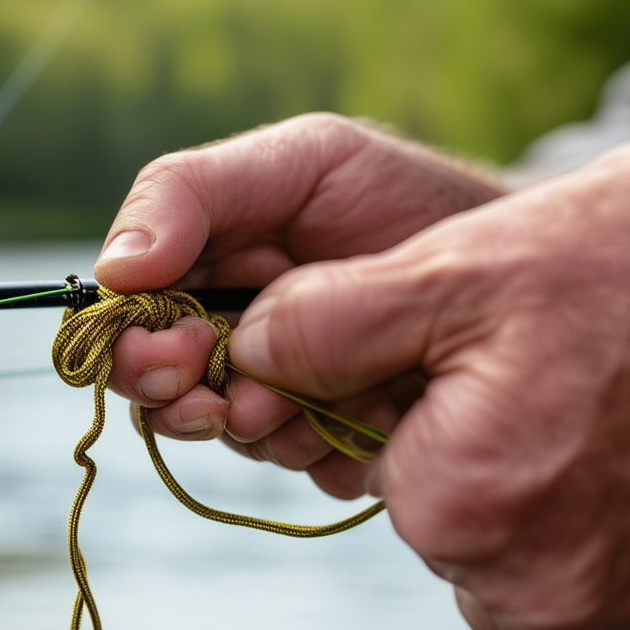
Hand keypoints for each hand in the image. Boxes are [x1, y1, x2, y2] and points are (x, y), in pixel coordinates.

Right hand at [95, 113, 504, 495]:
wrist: (517, 269)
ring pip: (231, 433)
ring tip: (305, 403)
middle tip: (225, 397)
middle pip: (163, 388)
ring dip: (257, 427)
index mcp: (211, 262)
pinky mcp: (337, 441)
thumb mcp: (303, 162)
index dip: (132, 343)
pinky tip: (364, 422)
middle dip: (183, 398)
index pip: (130, 314)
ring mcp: (286, 391)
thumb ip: (193, 192)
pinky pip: (303, 467)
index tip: (173, 350)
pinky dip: (320, 452)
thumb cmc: (407, 199)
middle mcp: (236, 331)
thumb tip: (112, 268)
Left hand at [224, 72, 629, 629]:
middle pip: (435, 514)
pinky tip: (629, 441)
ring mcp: (606, 609)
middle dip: (467, 444)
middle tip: (553, 366)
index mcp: (463, 507)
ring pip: (497, 548)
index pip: (376, 462)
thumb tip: (248, 350)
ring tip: (597, 398)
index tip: (491, 345)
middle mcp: (533, 588)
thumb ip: (324, 324)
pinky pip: (564, 573)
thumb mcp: (455, 269)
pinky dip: (577, 514)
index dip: (421, 392)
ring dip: (522, 483)